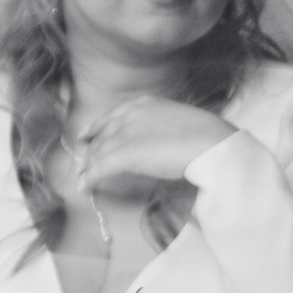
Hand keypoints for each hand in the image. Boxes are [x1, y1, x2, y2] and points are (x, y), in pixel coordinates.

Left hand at [68, 94, 226, 194]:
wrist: (210, 144)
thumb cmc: (206, 135)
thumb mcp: (178, 120)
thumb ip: (161, 126)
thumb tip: (158, 139)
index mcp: (144, 104)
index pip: (111, 117)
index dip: (95, 128)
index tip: (85, 136)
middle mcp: (129, 116)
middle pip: (101, 136)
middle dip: (91, 152)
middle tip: (84, 165)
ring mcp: (125, 134)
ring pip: (98, 153)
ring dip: (88, 168)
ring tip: (82, 180)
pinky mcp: (124, 155)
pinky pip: (99, 169)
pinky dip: (90, 180)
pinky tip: (85, 188)